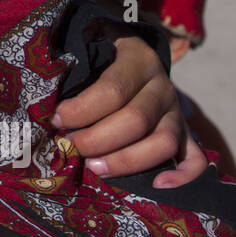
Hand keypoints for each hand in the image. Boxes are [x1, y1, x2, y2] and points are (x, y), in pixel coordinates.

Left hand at [53, 34, 206, 187]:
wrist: (128, 55)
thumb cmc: (96, 58)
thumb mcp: (86, 51)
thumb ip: (70, 70)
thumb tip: (40, 98)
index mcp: (137, 59)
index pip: (113, 89)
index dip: (82, 109)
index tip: (55, 119)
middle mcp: (162, 86)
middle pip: (136, 120)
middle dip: (97, 139)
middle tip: (70, 147)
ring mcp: (176, 112)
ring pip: (163, 142)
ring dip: (127, 160)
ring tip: (94, 168)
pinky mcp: (184, 134)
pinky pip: (194, 159)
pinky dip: (182, 176)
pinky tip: (158, 185)